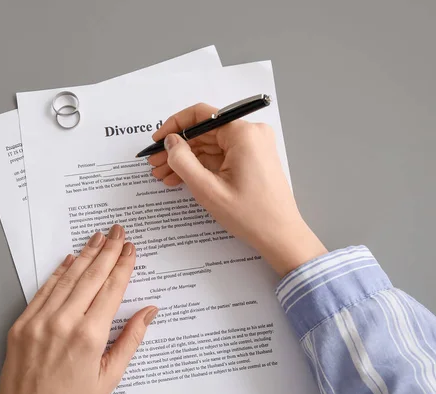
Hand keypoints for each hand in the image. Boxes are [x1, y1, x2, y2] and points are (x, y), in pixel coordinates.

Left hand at [0, 225, 157, 393]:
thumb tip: (148, 313)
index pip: (112, 289)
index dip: (123, 265)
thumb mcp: (108, 378)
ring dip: (85, 255)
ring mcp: (39, 322)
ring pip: (67, 278)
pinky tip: (69, 259)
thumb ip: (130, 340)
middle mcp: (63, 323)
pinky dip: (58, 272)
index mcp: (89, 337)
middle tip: (117, 232)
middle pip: (91, 276)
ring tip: (98, 238)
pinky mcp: (22, 324)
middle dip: (107, 250)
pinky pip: (43, 290)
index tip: (130, 249)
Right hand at [149, 103, 326, 276]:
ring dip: (186, 159)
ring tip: (162, 174)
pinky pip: (220, 156)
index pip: (201, 115)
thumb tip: (170, 141)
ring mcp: (253, 147)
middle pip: (204, 132)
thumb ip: (183, 161)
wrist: (280, 236)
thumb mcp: (207, 189)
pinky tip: (180, 179)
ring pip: (210, 146)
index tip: (157, 141)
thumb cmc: (249, 215)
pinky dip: (201, 166)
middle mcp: (251, 134)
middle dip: (177, 148)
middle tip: (154, 163)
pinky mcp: (252, 160)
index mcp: (243, 134)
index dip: (174, 125)